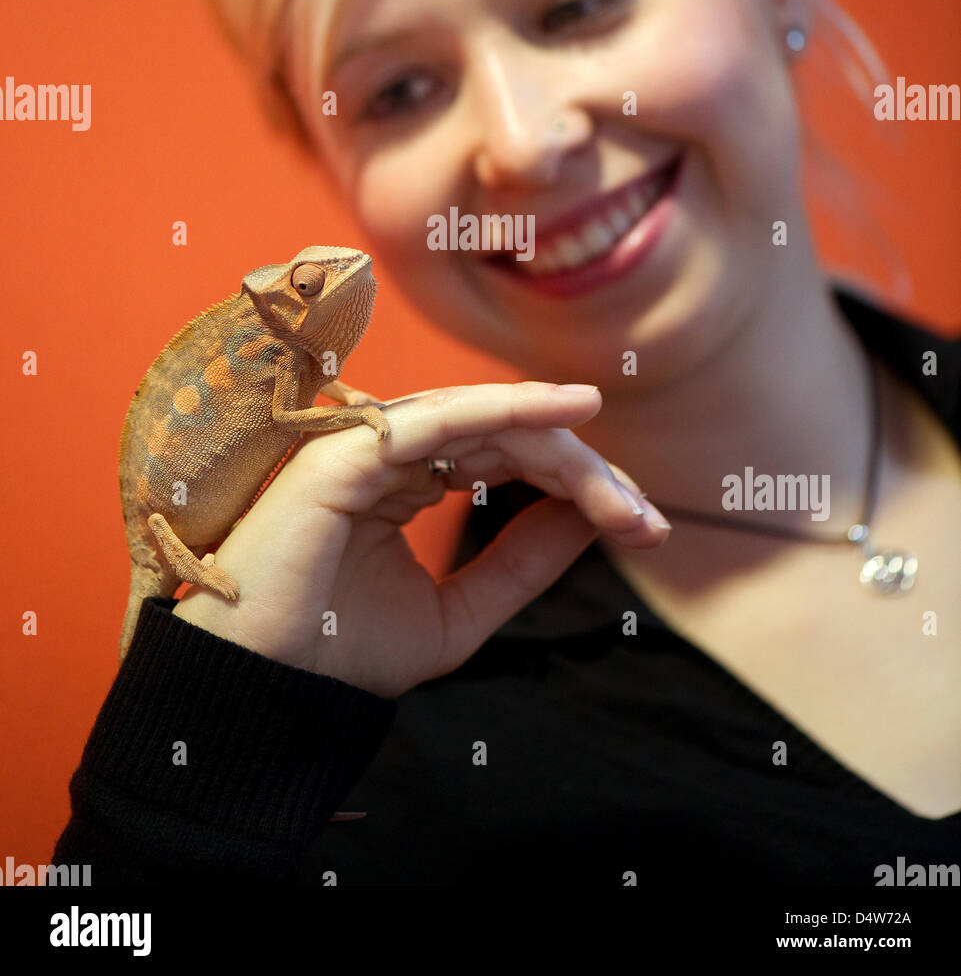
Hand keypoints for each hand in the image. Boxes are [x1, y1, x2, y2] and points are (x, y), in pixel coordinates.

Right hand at [172, 382, 667, 697]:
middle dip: (587, 474)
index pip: (511, 458)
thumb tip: (592, 519)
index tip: (645, 530)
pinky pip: (444, 420)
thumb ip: (519, 564)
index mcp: (407, 481)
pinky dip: (511, 408)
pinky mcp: (349, 454)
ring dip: (565, 448)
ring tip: (624, 495)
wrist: (264, 695)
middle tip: (646, 521)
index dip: (581, 486)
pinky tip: (573, 412)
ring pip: (488, 422)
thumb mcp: (457, 615)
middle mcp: (390, 453)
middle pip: (511, 436)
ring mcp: (367, 446)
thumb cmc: (340, 656)